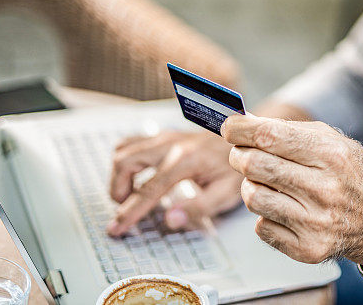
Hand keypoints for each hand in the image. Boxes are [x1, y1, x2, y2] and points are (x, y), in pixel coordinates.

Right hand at [107, 130, 241, 235]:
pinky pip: (132, 143)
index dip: (129, 212)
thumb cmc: (236, 166)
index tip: (117, 228)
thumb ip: (198, 208)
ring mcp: (165, 137)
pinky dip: (125, 161)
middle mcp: (170, 144)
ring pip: (124, 150)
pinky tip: (134, 177)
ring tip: (127, 195)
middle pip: (126, 162)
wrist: (245, 139)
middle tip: (124, 210)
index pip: (147, 190)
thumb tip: (170, 220)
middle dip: (117, 189)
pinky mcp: (163, 135)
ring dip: (119, 174)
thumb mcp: (226, 193)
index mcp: (185, 160)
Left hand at [221, 114, 362, 263]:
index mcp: (332, 156)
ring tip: (265, 182)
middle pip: (254, 165)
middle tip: (242, 154)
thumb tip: (243, 124)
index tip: (229, 127)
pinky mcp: (307, 248)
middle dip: (239, 155)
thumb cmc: (349, 175)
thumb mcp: (332, 141)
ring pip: (252, 197)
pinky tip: (282, 208)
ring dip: (250, 186)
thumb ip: (289, 130)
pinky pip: (261, 226)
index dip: (241, 130)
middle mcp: (325, 190)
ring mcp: (315, 222)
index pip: (270, 137)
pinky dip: (265, 214)